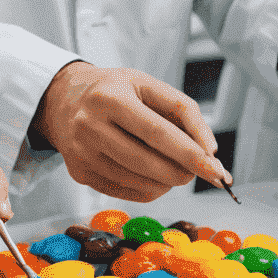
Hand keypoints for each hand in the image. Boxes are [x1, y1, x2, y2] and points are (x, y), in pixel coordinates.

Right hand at [32, 62, 227, 200]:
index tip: (215, 168)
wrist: (62, 99)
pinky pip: (126, 192)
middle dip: (182, 172)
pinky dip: (149, 188)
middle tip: (201, 170)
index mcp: (110, 97)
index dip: (189, 153)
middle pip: (147, 162)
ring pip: (138, 182)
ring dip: (168, 182)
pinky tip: (154, 175)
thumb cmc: (114, 90)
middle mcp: (90, 126)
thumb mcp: (147, 84)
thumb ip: (183, 111)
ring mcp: (82, 154)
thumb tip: (209, 150)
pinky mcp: (79, 174)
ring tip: (176, 168)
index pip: (156, 132)